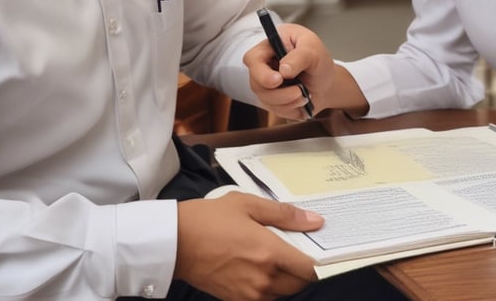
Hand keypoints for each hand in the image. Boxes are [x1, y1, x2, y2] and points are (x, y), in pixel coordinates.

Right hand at [174, 191, 322, 300]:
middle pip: (299, 285)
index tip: (320, 252)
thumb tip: (315, 220)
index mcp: (269, 252)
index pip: (310, 268)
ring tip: (274, 259)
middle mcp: (264, 278)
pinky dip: (268, 289)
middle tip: (294, 251)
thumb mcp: (247, 204)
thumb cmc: (210, 218)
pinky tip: (259, 270)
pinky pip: (264, 300)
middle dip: (302, 270)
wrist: (176, 242)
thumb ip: (284, 214)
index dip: (320, 262)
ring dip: (286, 281)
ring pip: (282, 294)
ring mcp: (250, 294)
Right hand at [244, 23, 366, 119]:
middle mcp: (264, 65)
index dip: (261, 72)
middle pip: (256, 83)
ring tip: (305, 95)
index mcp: (270, 46)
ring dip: (288, 102)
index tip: (278, 79)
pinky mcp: (271, 100)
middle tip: (299, 91)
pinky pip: (275, 110)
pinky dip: (291, 109)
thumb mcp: (314, 50)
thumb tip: (284, 69)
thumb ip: (300, 56)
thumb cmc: (318, 60)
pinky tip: (302, 101)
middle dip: (278, 92)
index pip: (252, 59)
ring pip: (265, 99)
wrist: (328, 82)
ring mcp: (266, 84)